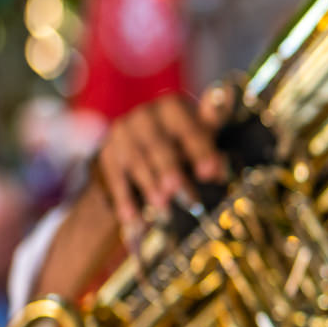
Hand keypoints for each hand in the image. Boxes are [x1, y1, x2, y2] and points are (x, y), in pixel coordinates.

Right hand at [92, 82, 235, 239]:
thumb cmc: (186, 149)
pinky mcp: (107, 151)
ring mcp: (123, 132)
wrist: (147, 155)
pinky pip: (114, 176)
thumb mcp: (203, 144)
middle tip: (180, 192)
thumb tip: (220, 168)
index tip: (210, 174)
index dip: (199, 149)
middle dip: (169, 169)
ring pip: (134, 158)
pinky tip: (132, 218)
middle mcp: (146, 115)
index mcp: (174, 108)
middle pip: (157, 142)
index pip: (187, 126)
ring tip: (162, 206)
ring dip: (148, 184)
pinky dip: (124, 197)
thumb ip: (211, 152)